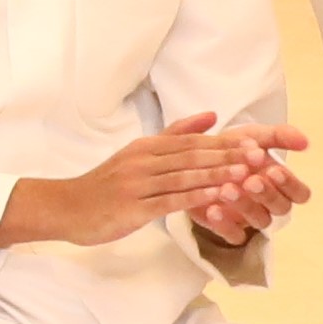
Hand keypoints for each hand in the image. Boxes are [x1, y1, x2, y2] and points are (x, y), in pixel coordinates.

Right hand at [5, 113, 310, 247]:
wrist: (63, 207)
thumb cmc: (103, 185)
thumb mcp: (137, 154)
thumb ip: (174, 135)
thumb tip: (211, 115)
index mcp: (145, 148)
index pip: (191, 142)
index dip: (224, 143)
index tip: (256, 145)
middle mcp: (141, 162)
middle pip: (191, 157)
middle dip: (227, 157)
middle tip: (259, 158)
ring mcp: (135, 185)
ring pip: (183, 177)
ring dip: (217, 176)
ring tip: (246, 177)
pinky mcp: (131, 208)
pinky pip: (169, 201)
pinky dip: (195, 198)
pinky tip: (216, 198)